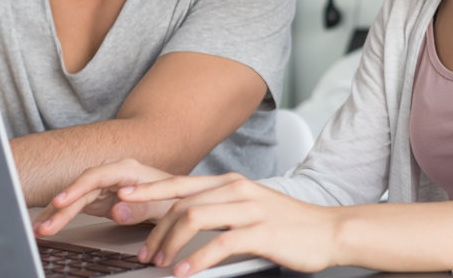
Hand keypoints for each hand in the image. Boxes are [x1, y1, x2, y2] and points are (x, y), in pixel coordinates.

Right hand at [34, 158, 177, 235]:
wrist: (174, 200)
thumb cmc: (171, 199)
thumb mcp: (163, 206)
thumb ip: (141, 208)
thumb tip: (117, 211)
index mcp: (125, 170)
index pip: (95, 177)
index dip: (76, 188)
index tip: (61, 201)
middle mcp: (109, 175)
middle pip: (80, 190)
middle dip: (60, 208)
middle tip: (45, 227)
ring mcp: (101, 186)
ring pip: (73, 199)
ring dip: (55, 215)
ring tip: (39, 231)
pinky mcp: (96, 199)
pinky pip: (74, 207)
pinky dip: (60, 217)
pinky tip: (45, 226)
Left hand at [123, 174, 341, 276]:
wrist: (329, 231)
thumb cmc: (289, 225)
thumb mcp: (250, 209)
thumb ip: (219, 211)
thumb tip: (184, 224)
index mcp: (231, 183)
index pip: (180, 183)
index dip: (148, 189)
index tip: (122, 197)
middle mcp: (237, 190)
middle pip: (181, 203)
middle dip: (155, 230)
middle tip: (144, 253)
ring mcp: (250, 209)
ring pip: (194, 219)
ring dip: (170, 244)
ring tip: (161, 264)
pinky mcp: (261, 232)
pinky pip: (219, 244)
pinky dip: (196, 260)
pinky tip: (186, 272)